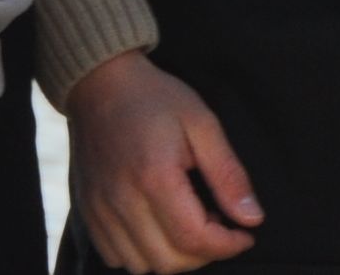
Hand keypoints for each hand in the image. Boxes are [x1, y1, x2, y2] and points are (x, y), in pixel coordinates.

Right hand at [65, 50, 259, 270]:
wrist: (99, 82)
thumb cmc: (153, 98)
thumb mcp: (201, 123)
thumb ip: (228, 173)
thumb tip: (251, 217)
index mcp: (154, 177)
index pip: (196, 240)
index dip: (228, 245)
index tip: (244, 233)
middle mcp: (122, 200)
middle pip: (170, 261)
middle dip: (203, 253)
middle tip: (215, 224)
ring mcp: (100, 208)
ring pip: (142, 265)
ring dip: (172, 256)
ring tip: (184, 225)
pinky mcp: (88, 210)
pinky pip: (115, 256)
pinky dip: (139, 253)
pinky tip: (153, 227)